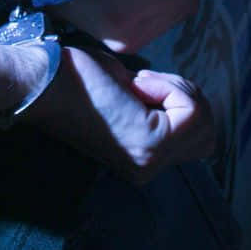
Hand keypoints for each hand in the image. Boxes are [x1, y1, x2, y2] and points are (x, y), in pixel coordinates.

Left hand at [29, 42, 214, 182]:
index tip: (139, 90)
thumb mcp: (127, 99)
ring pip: (203, 120)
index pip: (199, 139)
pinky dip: (171, 87)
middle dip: (186, 97)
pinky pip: (191, 109)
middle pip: (207, 133)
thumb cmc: (76, 80)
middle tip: (145, 86)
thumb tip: (186, 102)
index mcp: (142, 162)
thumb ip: (155, 110)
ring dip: (178, 90)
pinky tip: (137, 86)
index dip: (180, 103)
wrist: (44, 82)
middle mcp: (148, 169)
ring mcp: (150, 160)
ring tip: (140, 86)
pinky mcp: (149, 143)